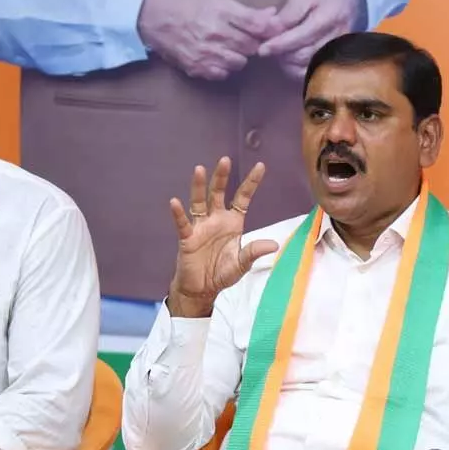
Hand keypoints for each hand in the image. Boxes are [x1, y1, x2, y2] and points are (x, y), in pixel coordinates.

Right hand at [139, 0, 274, 80]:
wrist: (150, 15)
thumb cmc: (183, 1)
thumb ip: (244, 10)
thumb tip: (271, 16)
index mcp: (219, 11)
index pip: (256, 25)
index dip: (269, 29)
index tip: (272, 31)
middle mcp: (214, 34)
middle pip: (251, 47)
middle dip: (253, 43)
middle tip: (246, 37)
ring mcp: (205, 53)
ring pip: (239, 63)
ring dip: (239, 56)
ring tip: (229, 46)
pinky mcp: (197, 68)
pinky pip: (223, 74)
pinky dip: (224, 67)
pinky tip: (217, 57)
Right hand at [166, 157, 278, 317]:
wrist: (202, 289)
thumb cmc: (221, 273)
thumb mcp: (241, 264)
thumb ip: (254, 252)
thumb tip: (274, 245)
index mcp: (233, 222)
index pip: (242, 198)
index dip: (251, 182)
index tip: (260, 166)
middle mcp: (216, 219)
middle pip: (218, 193)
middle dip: (221, 177)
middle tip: (225, 160)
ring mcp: (200, 227)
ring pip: (199, 202)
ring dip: (198, 186)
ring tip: (199, 169)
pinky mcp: (188, 238)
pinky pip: (183, 223)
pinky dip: (178, 213)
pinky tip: (175, 202)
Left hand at [258, 0, 364, 79]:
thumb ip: (288, 13)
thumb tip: (270, 31)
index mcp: (328, 17)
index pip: (299, 37)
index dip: (279, 44)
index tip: (262, 49)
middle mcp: (336, 38)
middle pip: (303, 55)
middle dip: (281, 54)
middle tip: (267, 50)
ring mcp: (339, 51)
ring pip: (307, 66)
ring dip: (288, 63)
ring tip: (277, 53)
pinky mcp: (338, 59)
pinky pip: (314, 72)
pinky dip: (298, 70)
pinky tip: (289, 62)